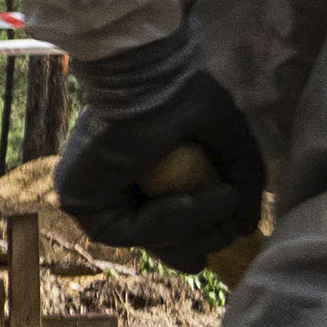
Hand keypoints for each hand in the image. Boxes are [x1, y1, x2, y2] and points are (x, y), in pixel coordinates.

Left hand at [51, 16, 266, 273]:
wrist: (150, 81)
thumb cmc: (187, 99)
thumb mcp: (230, 146)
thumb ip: (243, 185)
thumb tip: (247, 229)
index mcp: (145, 178)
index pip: (169, 231)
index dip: (199, 242)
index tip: (226, 240)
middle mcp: (118, 191)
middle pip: (161, 246)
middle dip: (201, 243)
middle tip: (227, 228)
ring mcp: (96, 197)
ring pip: (151, 242)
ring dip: (196, 229)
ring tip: (223, 197)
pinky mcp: (79, 201)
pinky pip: (130, 232)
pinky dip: (166, 222)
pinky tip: (188, 200)